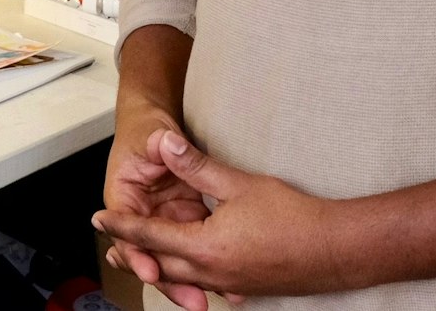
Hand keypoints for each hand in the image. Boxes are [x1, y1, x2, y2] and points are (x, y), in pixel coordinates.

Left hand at [96, 130, 349, 308]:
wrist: (337, 250)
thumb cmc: (295, 216)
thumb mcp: (240, 184)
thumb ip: (198, 166)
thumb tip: (168, 146)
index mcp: (204, 246)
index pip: (150, 234)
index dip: (122, 225)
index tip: (98, 218)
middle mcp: (211, 271)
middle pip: (159, 264)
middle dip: (133, 254)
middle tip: (110, 246)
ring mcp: (229, 285)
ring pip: (182, 278)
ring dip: (159, 268)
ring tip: (144, 261)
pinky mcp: (245, 289)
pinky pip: (207, 285)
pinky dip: (190, 278)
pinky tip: (191, 275)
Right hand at [104, 106, 212, 308]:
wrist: (151, 128)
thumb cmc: (145, 132)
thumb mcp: (152, 135)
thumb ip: (159, 143)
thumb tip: (165, 142)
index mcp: (125, 198)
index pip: (129, 232)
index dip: (138, 254)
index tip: (151, 271)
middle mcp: (144, 215)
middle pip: (151, 255)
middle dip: (170, 282)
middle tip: (192, 300)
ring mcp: (166, 221)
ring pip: (174, 259)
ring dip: (190, 282)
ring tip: (209, 300)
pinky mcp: (186, 221)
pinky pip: (195, 248)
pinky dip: (209, 268)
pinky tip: (228, 287)